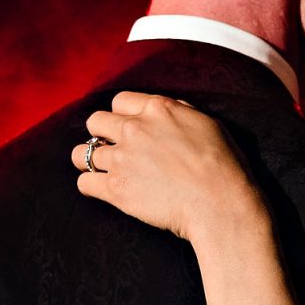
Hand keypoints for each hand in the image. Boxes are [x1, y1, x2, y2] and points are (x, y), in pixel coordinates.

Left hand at [73, 92, 265, 246]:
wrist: (219, 203)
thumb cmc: (222, 165)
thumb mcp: (206, 124)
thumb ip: (179, 112)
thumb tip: (164, 110)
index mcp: (157, 109)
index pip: (119, 101)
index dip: (121, 115)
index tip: (127, 128)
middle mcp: (134, 129)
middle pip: (95, 122)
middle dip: (100, 134)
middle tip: (112, 148)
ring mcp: (122, 159)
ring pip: (82, 153)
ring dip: (89, 160)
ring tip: (100, 170)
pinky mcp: (116, 189)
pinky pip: (84, 183)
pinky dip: (89, 186)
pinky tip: (100, 189)